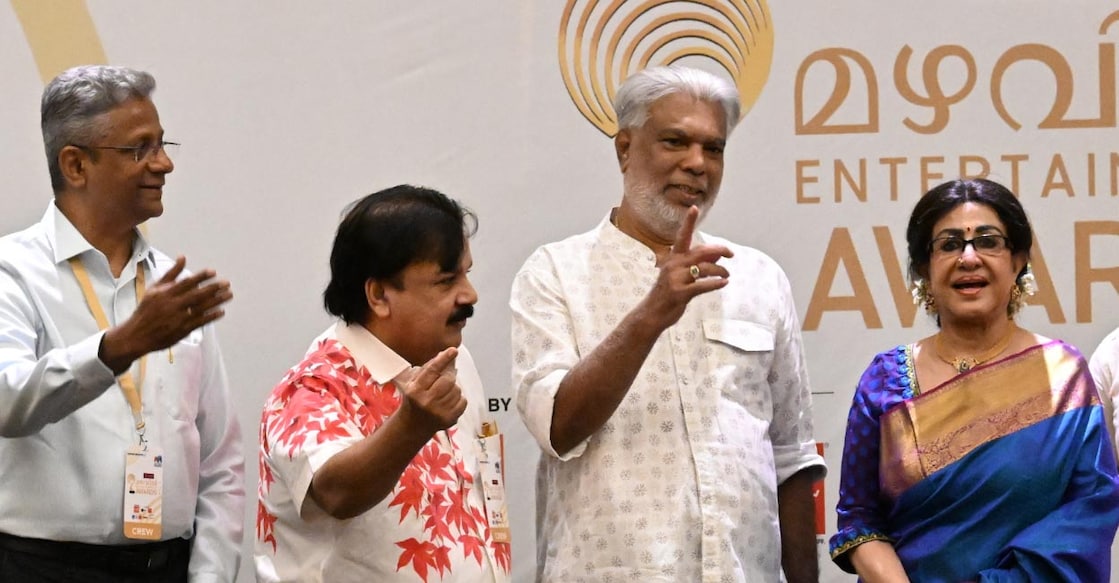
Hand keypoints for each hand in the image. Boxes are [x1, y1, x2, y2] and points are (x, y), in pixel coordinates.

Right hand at [100, 256, 232, 372]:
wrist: (137, 335)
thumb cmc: (146, 310)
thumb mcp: (155, 289)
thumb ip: (171, 274)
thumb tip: (183, 257)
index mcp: (165, 293)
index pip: (186, 283)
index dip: (201, 277)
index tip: (213, 272)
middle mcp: (172, 305)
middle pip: (196, 295)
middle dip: (213, 288)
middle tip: (227, 283)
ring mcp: (178, 318)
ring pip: (201, 308)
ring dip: (217, 301)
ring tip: (229, 295)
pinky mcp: (182, 330)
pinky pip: (200, 322)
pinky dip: (211, 316)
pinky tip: (221, 311)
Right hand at [398, 347, 467, 434]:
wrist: (412, 426)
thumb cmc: (415, 399)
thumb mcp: (414, 383)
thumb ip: (429, 368)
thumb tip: (447, 355)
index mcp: (415, 390)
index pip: (432, 370)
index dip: (444, 359)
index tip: (453, 350)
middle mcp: (426, 401)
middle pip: (448, 380)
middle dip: (449, 376)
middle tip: (444, 378)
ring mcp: (438, 412)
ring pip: (457, 390)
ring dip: (453, 388)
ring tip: (442, 394)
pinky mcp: (449, 420)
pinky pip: (463, 401)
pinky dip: (459, 399)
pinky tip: (448, 402)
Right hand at [641, 206, 732, 328]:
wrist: (652, 313)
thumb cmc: (668, 293)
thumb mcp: (683, 275)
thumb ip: (699, 262)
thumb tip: (718, 252)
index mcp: (673, 258)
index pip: (682, 236)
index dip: (688, 222)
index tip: (694, 207)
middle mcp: (673, 265)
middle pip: (700, 251)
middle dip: (719, 250)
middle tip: (731, 253)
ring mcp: (675, 279)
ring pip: (704, 268)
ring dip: (720, 270)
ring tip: (727, 274)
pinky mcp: (680, 293)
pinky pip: (702, 285)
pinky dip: (716, 283)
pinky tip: (724, 283)